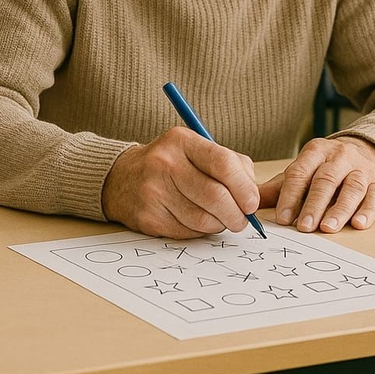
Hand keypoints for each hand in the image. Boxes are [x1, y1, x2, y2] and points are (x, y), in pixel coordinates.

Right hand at [102, 126, 258, 238]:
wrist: (121, 179)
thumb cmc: (170, 165)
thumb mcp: (195, 150)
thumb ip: (231, 166)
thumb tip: (253, 198)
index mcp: (181, 141)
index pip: (223, 163)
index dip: (245, 188)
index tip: (252, 203)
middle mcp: (164, 163)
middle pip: (216, 196)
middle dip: (236, 215)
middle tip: (240, 220)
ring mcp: (153, 191)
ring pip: (203, 219)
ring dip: (218, 225)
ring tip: (216, 219)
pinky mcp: (148, 217)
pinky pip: (187, 232)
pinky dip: (199, 232)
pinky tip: (193, 221)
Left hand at [259, 137, 374, 232]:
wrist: (368, 148)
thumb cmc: (327, 166)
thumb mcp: (303, 169)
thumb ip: (280, 187)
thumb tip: (250, 203)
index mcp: (315, 152)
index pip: (299, 173)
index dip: (290, 196)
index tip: (282, 218)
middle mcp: (339, 157)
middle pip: (325, 181)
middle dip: (313, 205)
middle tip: (304, 227)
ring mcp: (362, 169)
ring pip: (351, 189)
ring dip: (339, 210)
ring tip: (327, 228)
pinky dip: (368, 211)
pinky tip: (359, 224)